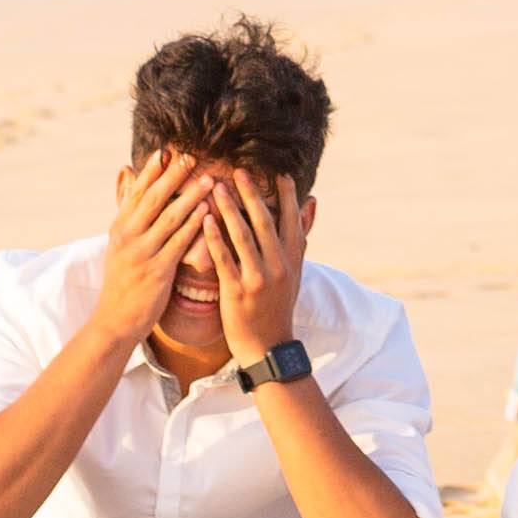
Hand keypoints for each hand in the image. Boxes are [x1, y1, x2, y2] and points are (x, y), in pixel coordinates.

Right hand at [94, 154, 209, 349]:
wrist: (115, 320)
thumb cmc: (122, 279)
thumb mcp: (118, 241)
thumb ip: (126, 206)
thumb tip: (125, 169)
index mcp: (119, 226)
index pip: (137, 191)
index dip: (152, 170)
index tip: (168, 150)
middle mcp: (127, 236)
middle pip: (153, 198)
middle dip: (173, 175)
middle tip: (191, 155)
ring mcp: (141, 253)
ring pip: (169, 218)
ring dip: (190, 196)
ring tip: (209, 179)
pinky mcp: (156, 271)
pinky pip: (178, 243)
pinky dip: (193, 225)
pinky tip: (208, 212)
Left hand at [201, 167, 311, 363]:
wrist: (268, 346)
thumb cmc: (278, 305)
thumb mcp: (296, 272)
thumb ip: (300, 237)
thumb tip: (312, 202)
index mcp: (292, 259)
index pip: (291, 219)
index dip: (285, 195)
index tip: (277, 172)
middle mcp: (279, 266)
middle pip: (265, 222)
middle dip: (252, 194)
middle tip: (239, 170)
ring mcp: (258, 278)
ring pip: (242, 236)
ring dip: (229, 208)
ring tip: (215, 186)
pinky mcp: (237, 291)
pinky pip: (224, 258)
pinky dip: (214, 237)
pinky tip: (204, 219)